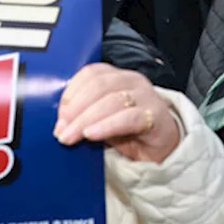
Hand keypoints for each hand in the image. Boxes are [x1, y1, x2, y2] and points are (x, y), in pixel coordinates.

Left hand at [55, 64, 180, 163]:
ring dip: (85, 120)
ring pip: (111, 100)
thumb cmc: (130, 133)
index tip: (59, 113)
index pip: (91, 73)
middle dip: (75, 109)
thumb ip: (85, 116)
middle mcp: (133, 80)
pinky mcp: (155, 115)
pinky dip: (106, 125)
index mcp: (118, 76)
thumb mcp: (103, 120)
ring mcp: (146, 96)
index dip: (72, 91)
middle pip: (99, 85)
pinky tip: (91, 135)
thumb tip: (60, 123)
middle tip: (61, 130)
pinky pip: (128, 117)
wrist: (163, 150)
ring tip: (70, 137)